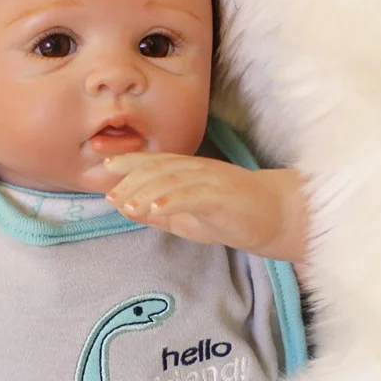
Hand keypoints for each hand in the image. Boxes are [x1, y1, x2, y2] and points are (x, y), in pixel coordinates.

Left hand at [103, 153, 308, 261]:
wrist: (275, 217)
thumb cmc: (229, 216)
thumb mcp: (186, 219)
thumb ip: (158, 214)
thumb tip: (125, 208)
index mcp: (188, 172)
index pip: (154, 162)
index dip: (129, 161)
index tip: (105, 166)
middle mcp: (198, 169)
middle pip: (159, 169)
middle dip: (132, 180)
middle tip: (111, 195)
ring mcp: (212, 180)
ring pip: (174, 180)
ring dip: (147, 190)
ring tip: (127, 204)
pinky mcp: (223, 195)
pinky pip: (194, 195)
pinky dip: (173, 200)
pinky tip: (156, 208)